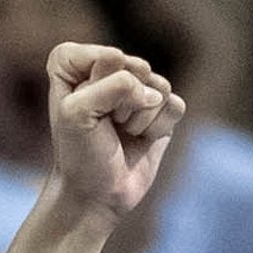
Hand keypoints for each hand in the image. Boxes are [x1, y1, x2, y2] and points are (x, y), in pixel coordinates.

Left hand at [45, 44, 183, 222]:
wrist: (96, 196)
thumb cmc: (79, 154)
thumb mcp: (78, 112)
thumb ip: (114, 85)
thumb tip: (155, 92)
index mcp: (77, 64)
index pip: (106, 56)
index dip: (99, 86)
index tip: (82, 110)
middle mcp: (109, 69)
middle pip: (136, 69)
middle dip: (123, 104)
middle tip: (106, 126)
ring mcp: (138, 89)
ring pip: (159, 86)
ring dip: (141, 119)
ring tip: (123, 134)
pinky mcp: (161, 110)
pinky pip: (175, 105)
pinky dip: (159, 128)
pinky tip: (141, 139)